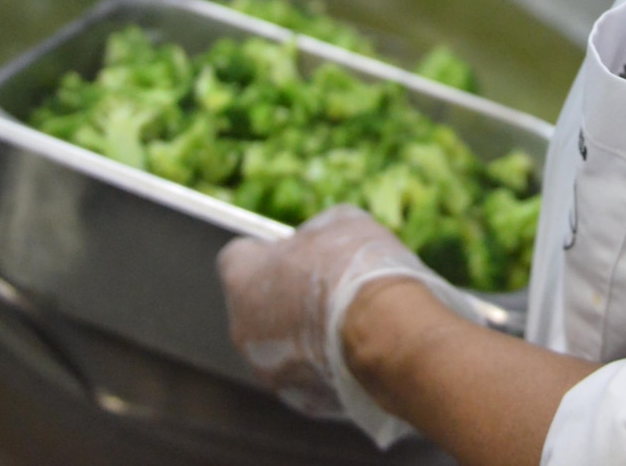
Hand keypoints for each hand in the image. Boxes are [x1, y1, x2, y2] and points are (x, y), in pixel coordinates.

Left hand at [217, 204, 472, 441]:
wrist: (388, 334)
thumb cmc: (357, 270)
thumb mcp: (342, 223)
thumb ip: (317, 231)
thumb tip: (317, 241)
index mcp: (242, 279)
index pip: (237, 258)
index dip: (268, 253)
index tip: (295, 252)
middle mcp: (243, 331)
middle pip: (258, 307)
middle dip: (287, 297)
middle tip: (328, 287)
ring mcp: (270, 372)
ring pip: (283, 347)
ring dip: (306, 335)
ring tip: (349, 320)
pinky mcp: (302, 401)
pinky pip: (310, 377)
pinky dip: (328, 365)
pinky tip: (357, 349)